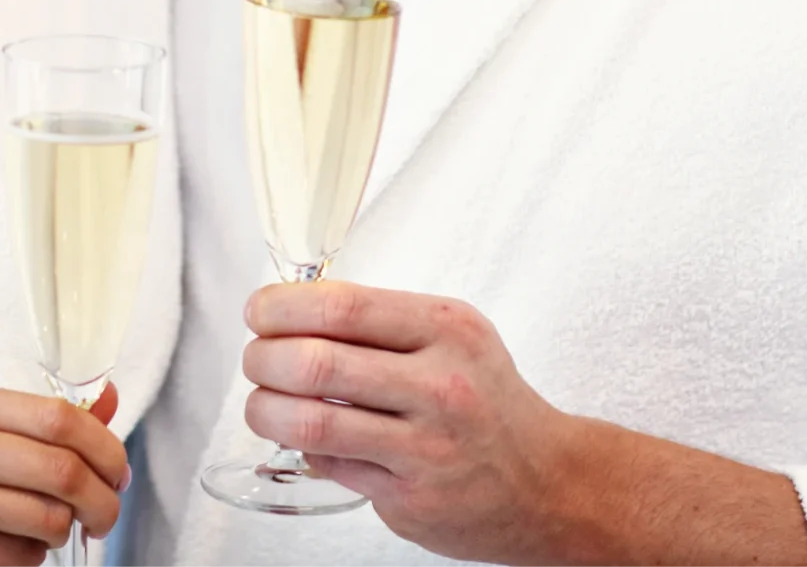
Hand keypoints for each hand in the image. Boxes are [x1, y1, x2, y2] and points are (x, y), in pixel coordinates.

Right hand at [0, 382, 126, 566]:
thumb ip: (33, 419)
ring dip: (63, 534)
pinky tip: (6, 553)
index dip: (105, 446)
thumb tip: (110, 399)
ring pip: (46, 517)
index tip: (117, 471)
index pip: (55, 414)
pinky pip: (18, 558)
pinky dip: (28, 562)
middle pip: (60, 466)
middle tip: (106, 515)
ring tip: (46, 533)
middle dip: (102, 498)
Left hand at [242, 283, 581, 562]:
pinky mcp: (411, 500)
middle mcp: (440, 386)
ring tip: (261, 404)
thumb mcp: (453, 335)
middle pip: (313, 364)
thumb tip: (290, 312)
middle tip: (256, 360)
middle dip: (262, 359)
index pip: (340, 306)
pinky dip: (305, 451)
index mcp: (445, 330)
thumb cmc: (488, 401)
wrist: (550, 482)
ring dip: (264, 410)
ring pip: (309, 425)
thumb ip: (381, 321)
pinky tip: (310, 441)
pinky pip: (330, 467)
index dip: (281, 308)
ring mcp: (426, 448)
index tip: (259, 313)